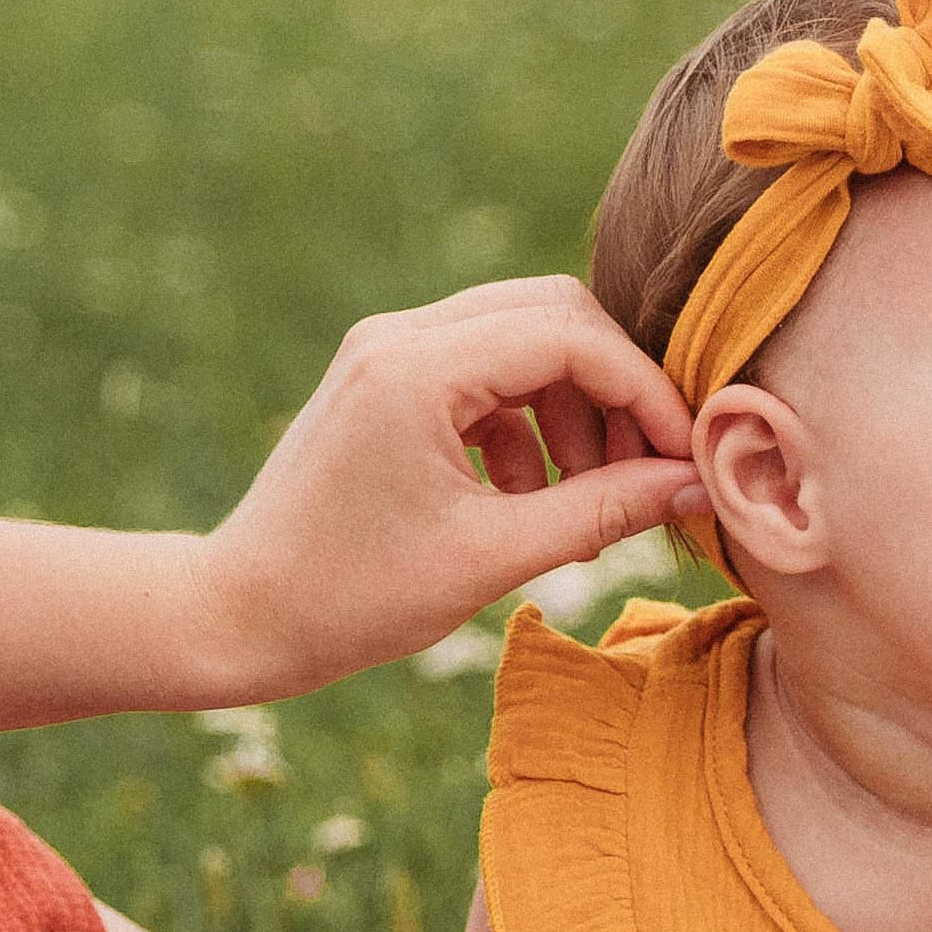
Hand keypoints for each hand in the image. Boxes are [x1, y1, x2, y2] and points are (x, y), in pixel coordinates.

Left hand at [192, 276, 706, 698]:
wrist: (235, 616)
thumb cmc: (351, 598)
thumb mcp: (492, 559)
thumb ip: (603, 511)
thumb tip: (696, 486)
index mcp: (418, 368)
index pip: (572, 337)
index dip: (644, 391)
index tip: (683, 456)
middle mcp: (400, 336)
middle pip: (554, 315)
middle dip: (614, 389)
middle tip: (644, 470)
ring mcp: (387, 352)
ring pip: (523, 341)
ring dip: (573, 409)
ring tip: (586, 499)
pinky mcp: (383, 381)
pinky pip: (485, 374)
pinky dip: (526, 424)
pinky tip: (527, 499)